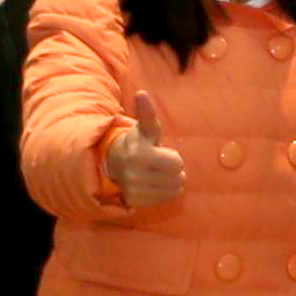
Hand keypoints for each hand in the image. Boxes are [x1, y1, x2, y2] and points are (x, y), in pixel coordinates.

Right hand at [110, 90, 187, 208]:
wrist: (117, 163)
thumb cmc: (139, 142)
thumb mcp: (146, 128)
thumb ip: (147, 113)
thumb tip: (142, 93)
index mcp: (139, 155)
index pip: (177, 164)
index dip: (174, 157)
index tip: (161, 152)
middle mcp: (135, 175)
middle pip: (178, 179)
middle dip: (174, 170)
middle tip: (161, 164)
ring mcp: (134, 190)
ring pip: (174, 190)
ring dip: (171, 182)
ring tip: (158, 173)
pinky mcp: (136, 202)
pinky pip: (165, 200)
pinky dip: (164, 192)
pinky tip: (153, 183)